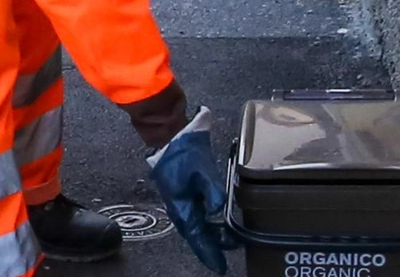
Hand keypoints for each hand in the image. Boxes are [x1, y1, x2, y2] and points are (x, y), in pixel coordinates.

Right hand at [147, 106, 233, 274]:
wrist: (169, 135)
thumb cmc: (183, 152)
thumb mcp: (202, 170)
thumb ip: (212, 191)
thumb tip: (218, 210)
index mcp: (181, 206)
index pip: (197, 236)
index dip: (209, 252)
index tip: (220, 266)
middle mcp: (179, 208)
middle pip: (197, 234)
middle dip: (212, 245)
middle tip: (230, 250)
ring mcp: (180, 201)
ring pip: (196, 225)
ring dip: (210, 234)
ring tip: (228, 238)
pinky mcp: (184, 193)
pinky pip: (195, 215)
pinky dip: (207, 222)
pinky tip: (216, 220)